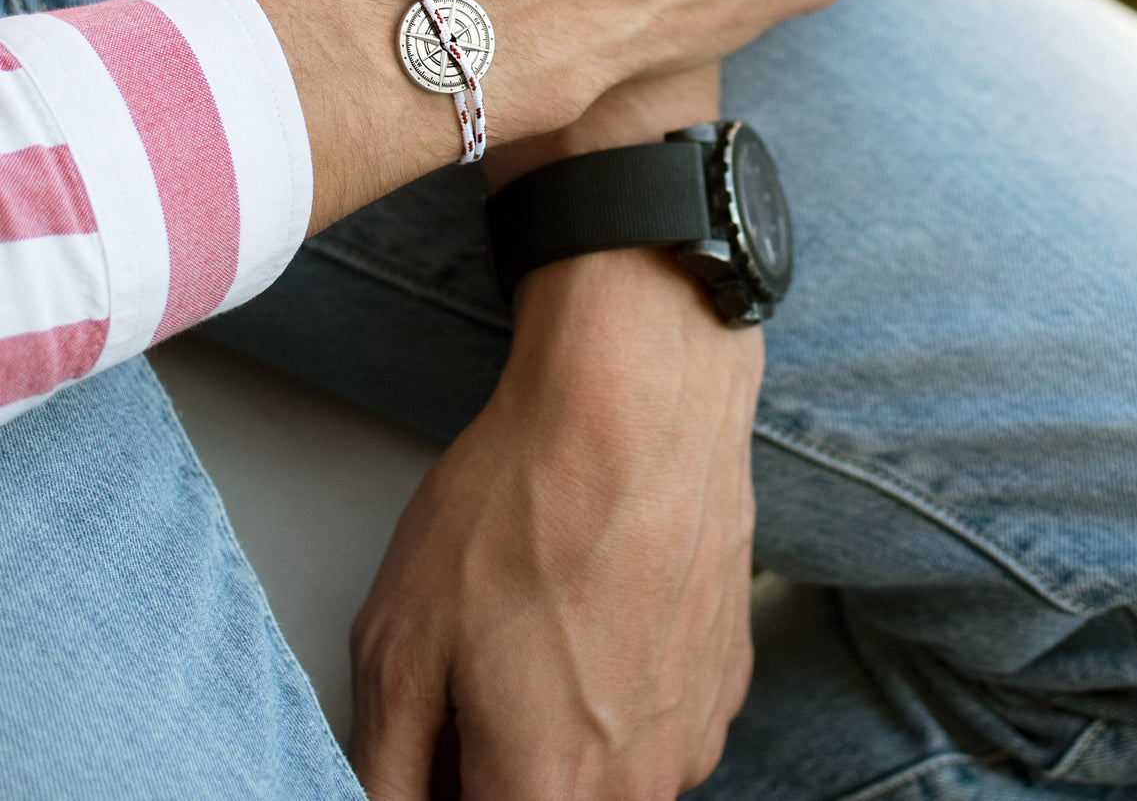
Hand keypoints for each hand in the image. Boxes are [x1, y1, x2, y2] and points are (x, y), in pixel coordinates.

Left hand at [348, 245, 761, 800]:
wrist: (638, 401)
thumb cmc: (524, 502)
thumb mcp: (398, 642)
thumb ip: (383, 768)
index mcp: (548, 790)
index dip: (441, 781)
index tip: (433, 737)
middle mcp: (638, 786)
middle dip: (494, 764)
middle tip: (469, 671)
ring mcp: (694, 732)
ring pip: (602, 772)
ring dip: (558, 729)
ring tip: (537, 620)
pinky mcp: (727, 677)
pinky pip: (653, 720)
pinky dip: (616, 686)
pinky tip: (592, 602)